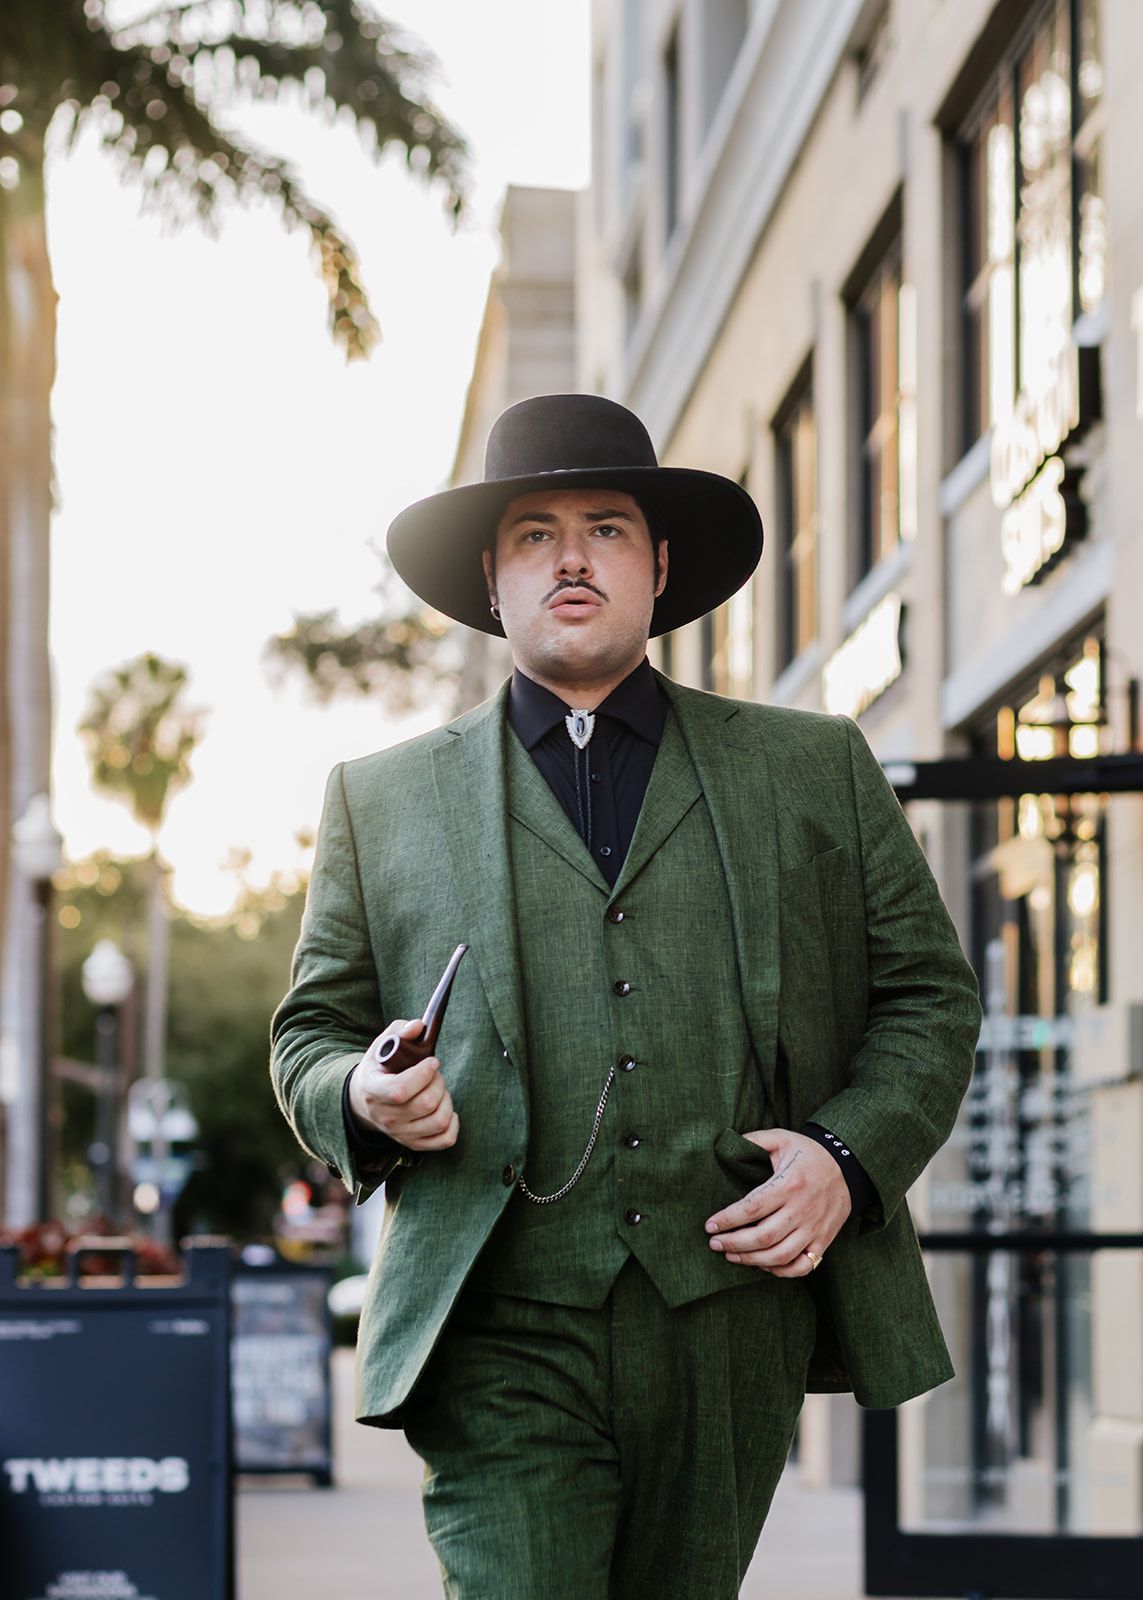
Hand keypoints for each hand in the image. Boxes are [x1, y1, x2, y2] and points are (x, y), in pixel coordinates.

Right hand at [348, 1019, 459, 1150]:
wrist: (366, 1100)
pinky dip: (453, 1123)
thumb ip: (400, 1031)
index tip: (432, 1061)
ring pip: (439, 1121)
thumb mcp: (382, 1045)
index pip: (400, 1090)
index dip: (423, 1075)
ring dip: (446, 1100)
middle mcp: (385, 1117)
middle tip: (434, 1073)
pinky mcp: (413, 1144)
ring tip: (438, 1089)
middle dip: (438, 1082)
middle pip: (426, 1104)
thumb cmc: (380, 1068)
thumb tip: (418, 1026)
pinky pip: (444, 1140)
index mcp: (374, 1090)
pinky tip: (444, 1107)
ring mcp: (399, 1134)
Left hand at [703, 1127, 850, 1275]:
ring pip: (780, 1255)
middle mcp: (802, 1210)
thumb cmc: (808, 1153)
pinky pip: (803, 1266)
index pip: (752, 1208)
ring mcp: (814, 1229)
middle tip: (714, 1244)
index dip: (727, 1219)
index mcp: (789, 1184)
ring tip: (731, 1256)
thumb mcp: (782, 1138)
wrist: (847, 1166)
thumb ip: (754, 1140)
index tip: (709, 1226)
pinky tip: (763, 1265)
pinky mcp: (823, 1241)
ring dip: (752, 1260)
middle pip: (764, 1236)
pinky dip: (782, 1271)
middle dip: (734, 1244)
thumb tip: (727, 1144)